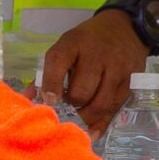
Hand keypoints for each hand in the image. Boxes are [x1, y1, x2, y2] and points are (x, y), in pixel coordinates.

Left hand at [40, 11, 150, 133]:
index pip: (59, 61)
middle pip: (81, 91)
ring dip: (85, 116)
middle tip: (67, 106)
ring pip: (99, 104)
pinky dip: (100, 123)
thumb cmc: (88, 41)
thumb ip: (48, 72)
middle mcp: (98, 54)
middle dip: (71, 105)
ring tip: (78, 115)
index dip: (52, 84)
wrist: (125, 28)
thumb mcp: (67, 46)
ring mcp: (117, 68)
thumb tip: (28, 98)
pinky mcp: (130, 82)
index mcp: (74, 42)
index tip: (49, 100)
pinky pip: (113, 109)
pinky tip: (91, 130)